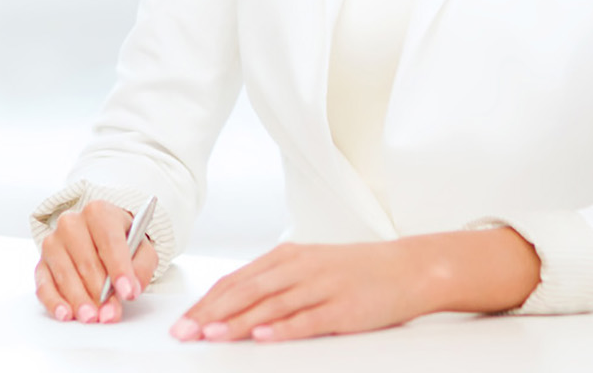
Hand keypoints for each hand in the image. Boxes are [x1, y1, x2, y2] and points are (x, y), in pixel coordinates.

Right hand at [34, 200, 158, 324]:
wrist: (98, 235)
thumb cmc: (119, 241)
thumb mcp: (141, 248)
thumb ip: (142, 267)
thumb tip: (132, 289)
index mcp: (98, 212)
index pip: (109, 241)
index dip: (119, 269)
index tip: (127, 292)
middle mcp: (71, 223)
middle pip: (86, 261)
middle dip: (100, 292)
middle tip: (111, 313)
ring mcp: (53, 242)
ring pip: (65, 274)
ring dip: (79, 299)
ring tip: (92, 317)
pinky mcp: (42, 263)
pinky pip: (44, 284)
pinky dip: (54, 301)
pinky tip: (65, 313)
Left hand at [171, 240, 436, 342]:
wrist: (408, 268)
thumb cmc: (357, 270)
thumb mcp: (310, 267)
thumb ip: (275, 282)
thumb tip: (235, 304)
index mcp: (287, 257)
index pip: (236, 280)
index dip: (207, 301)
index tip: (184, 319)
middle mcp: (300, 268)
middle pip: (246, 291)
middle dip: (211, 313)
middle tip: (185, 332)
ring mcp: (321, 287)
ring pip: (271, 304)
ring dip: (238, 322)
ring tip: (212, 335)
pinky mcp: (343, 308)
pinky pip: (308, 319)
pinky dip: (283, 328)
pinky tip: (264, 335)